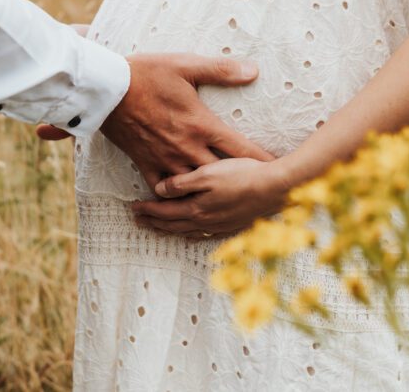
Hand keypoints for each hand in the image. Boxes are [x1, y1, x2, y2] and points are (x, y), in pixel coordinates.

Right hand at [38, 53, 273, 191]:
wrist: (106, 90)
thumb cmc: (147, 74)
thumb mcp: (186, 65)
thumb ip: (221, 70)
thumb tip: (253, 71)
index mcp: (202, 124)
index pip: (240, 149)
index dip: (262, 162)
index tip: (280, 171)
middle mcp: (187, 147)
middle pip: (222, 175)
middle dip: (242, 186)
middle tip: (263, 197)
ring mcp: (166, 159)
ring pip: (195, 188)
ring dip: (212, 198)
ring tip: (230, 210)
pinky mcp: (146, 163)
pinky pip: (163, 190)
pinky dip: (176, 200)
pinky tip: (185, 208)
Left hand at [131, 157, 290, 237]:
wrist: (275, 189)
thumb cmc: (242, 176)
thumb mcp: (208, 174)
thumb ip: (182, 184)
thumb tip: (159, 191)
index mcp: (196, 209)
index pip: (164, 212)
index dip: (147, 210)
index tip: (133, 208)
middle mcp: (205, 222)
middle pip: (172, 225)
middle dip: (153, 222)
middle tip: (137, 220)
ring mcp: (219, 226)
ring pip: (186, 231)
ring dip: (168, 229)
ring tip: (156, 228)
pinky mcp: (231, 226)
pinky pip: (202, 234)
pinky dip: (189, 233)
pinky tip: (189, 233)